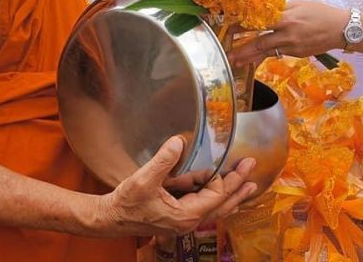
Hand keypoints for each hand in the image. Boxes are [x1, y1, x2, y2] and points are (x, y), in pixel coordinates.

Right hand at [88, 136, 256, 237]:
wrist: (109, 219)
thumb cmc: (126, 203)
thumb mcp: (144, 179)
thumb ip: (164, 160)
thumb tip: (180, 142)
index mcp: (186, 215)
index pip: (217, 195)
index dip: (227, 178)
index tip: (241, 162)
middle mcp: (189, 221)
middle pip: (222, 205)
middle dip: (239, 189)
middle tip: (253, 173)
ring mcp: (183, 221)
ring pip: (215, 209)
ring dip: (232, 196)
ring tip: (248, 187)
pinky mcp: (177, 217)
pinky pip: (205, 209)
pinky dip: (218, 200)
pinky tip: (224, 198)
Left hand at [229, 0, 347, 67]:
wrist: (340, 28)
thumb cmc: (320, 12)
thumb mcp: (299, 3)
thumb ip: (281, 8)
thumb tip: (263, 9)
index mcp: (286, 17)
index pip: (259, 22)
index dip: (243, 25)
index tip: (230, 28)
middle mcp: (287, 34)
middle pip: (259, 42)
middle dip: (242, 49)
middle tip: (228, 54)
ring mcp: (292, 46)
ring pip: (267, 52)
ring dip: (250, 57)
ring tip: (237, 61)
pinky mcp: (297, 54)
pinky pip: (278, 54)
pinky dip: (266, 56)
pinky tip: (256, 58)